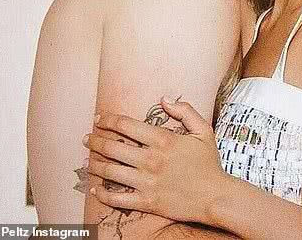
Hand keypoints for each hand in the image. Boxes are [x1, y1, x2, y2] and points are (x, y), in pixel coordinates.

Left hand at [82, 98, 227, 223]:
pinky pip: (117, 199)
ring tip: (86, 159)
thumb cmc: (209, 163)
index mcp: (163, 140)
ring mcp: (146, 182)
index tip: (99, 119)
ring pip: (110, 172)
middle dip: (95, 141)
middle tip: (87, 138)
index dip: (109, 120)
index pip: (126, 125)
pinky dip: (102, 194)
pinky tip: (95, 188)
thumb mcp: (202, 130)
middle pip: (113, 148)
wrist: (215, 196)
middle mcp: (150, 159)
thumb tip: (164, 99)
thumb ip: (185, 111)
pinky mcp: (146, 202)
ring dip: (94, 164)